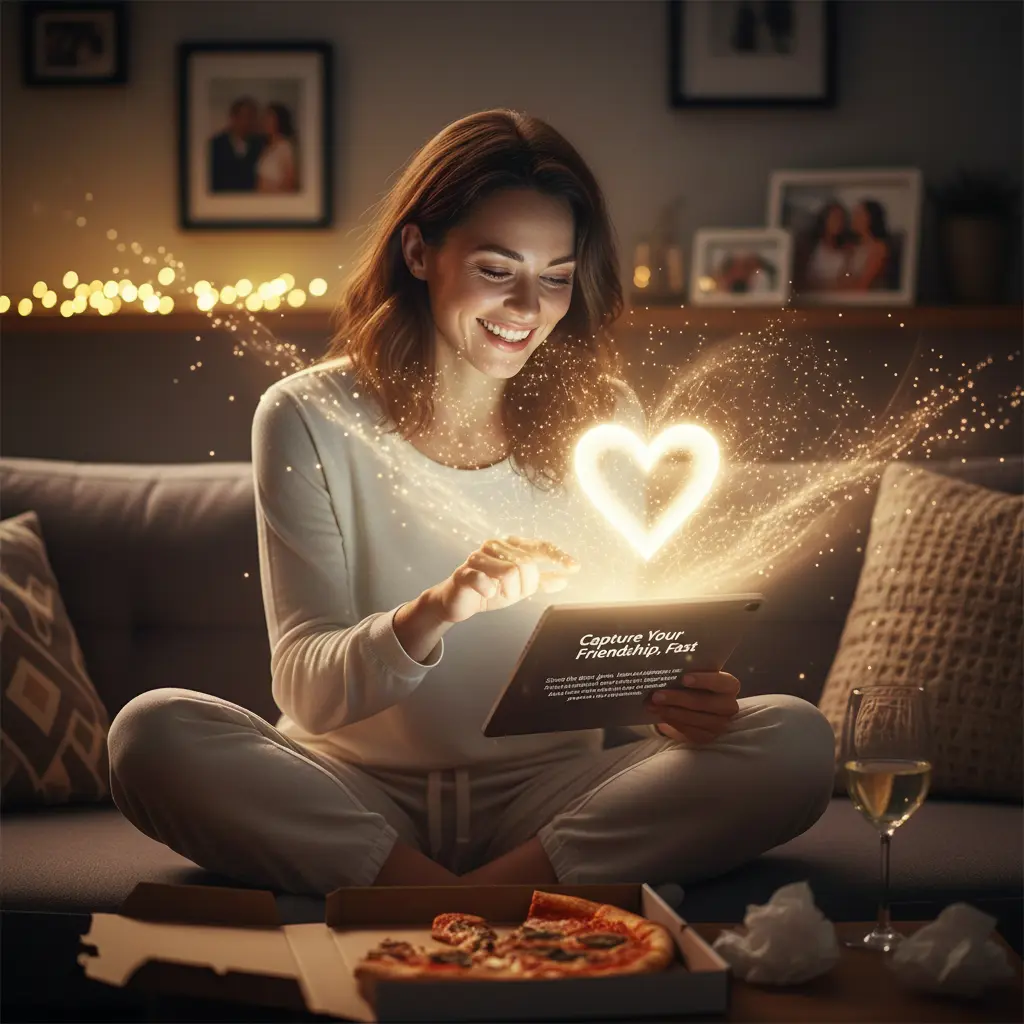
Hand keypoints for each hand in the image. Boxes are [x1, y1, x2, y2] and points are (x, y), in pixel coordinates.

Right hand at [431, 536, 579, 624]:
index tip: (574, 567)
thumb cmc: (488, 588)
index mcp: (510, 545)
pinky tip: (487, 593)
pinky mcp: (464, 572)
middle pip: (527, 564)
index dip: (558, 556)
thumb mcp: (520, 587)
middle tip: (512, 592)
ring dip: (509, 591)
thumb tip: (565, 580)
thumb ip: (541, 582)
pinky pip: (486, 581)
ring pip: (510, 572)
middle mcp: (495, 545)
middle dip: (525, 585)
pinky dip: (490, 591)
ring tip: (499, 593)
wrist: (457, 601)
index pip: (539, 545)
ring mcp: (478, 557)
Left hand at [645, 672, 739, 744]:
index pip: (721, 682)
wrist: (694, 704)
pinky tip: (660, 716)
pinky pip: (690, 732)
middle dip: (678, 698)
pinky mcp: (708, 737)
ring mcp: (720, 724)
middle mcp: (728, 706)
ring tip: (652, 705)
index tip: (684, 678)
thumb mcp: (693, 674)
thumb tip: (664, 669)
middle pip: (704, 703)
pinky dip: (673, 723)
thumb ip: (685, 672)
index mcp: (729, 685)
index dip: (704, 680)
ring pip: (695, 719)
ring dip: (671, 712)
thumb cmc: (694, 684)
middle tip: (656, 695)